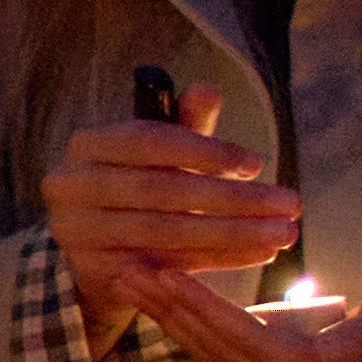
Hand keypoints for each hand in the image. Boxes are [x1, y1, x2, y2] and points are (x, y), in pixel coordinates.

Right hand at [43, 113, 307, 323]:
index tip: (258, 164)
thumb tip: (207, 90)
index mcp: (87, 145)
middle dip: (233, 198)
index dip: (206, 152)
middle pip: (162, 191)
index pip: (150, 142)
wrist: (92, 246)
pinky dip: (218, 260)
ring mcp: (77, 233)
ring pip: (166, 232)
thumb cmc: (136, 184)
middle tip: (290, 204)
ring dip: (234, 233)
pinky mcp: (94, 271)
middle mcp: (71, 186)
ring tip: (284, 232)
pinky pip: (166, 265)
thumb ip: (183, 125)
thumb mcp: (158, 152)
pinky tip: (260, 254)